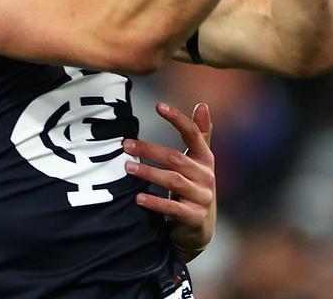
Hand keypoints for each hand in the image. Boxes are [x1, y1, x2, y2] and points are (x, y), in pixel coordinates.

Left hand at [124, 103, 215, 258]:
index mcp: (206, 159)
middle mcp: (207, 176)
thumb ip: (200, 135)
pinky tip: (138, 197)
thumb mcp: (198, 162)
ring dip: (149, 172)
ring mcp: (202, 197)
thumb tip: (202, 104)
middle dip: (149, 150)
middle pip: (175, 158)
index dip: (177, 119)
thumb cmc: (193, 187)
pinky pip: (173, 207)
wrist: (200, 227)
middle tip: (126, 145)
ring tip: (128, 167)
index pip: (193, 134)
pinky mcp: (194, 217)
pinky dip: (155, 202)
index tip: (158, 106)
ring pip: (173, 180)